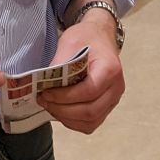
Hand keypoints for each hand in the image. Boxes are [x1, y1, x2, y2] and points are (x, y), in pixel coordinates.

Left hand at [37, 18, 124, 133]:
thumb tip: (44, 85)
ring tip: (49, 107)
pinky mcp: (107, 106)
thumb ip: (59, 64)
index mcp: (110, 70)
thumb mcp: (70, 42)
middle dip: (63, 110)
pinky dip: (74, 122)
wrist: (100, 36)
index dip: (65, 96)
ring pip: (91, 121)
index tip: (46, 93)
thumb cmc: (86, 38)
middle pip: (91, 111)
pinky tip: (60, 111)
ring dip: (67, 119)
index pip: (88, 91)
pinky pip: (92, 123)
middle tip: (43, 101)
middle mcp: (116, 88)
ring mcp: (113, 99)